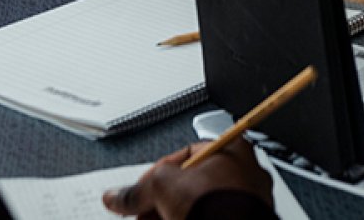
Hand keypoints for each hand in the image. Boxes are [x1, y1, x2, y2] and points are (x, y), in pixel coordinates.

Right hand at [102, 140, 272, 217]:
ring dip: (172, 213)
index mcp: (234, 150)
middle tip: (145, 212)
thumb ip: (138, 190)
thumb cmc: (215, 205)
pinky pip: (212, 218)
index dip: (159, 171)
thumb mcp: (162, 187)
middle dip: (163, 200)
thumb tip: (115, 197)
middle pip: (192, 185)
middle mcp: (246, 175)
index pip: (187, 154)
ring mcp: (247, 204)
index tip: (144, 188)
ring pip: (201, 206)